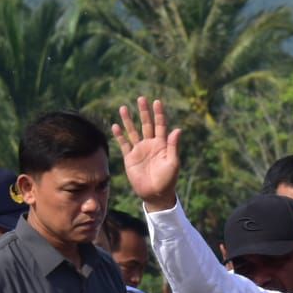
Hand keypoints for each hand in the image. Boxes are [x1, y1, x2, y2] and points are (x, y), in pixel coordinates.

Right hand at [112, 97, 182, 211]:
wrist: (155, 194)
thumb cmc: (168, 180)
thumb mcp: (173, 162)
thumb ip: (173, 146)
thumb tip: (177, 129)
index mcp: (162, 144)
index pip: (160, 125)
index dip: (158, 114)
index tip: (157, 101)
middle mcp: (150, 144)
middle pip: (146, 124)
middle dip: (144, 112)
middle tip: (141, 98)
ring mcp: (139, 150)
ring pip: (133, 131)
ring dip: (128, 120)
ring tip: (123, 107)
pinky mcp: (130, 158)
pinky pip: (123, 144)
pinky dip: (119, 135)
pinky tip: (115, 126)